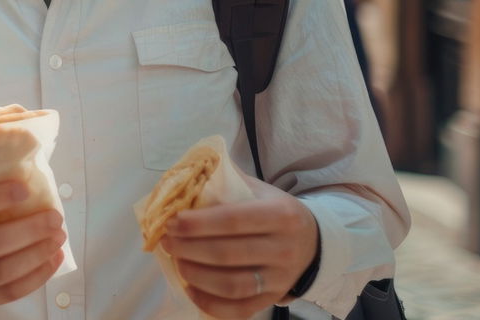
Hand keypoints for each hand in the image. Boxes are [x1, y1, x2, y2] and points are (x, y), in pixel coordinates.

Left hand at [160, 177, 319, 318]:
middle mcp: (284, 249)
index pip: (232, 220)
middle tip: (167, 242)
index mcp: (281, 215)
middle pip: (227, 254)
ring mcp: (279, 279)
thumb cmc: (275, 211)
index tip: (172, 222)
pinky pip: (238, 309)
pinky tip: (190, 287)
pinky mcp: (273, 299)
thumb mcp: (259, 190)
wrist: (313, 242)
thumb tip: (185, 174)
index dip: (197, 224)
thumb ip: (226, 181)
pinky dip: (209, 302)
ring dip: (196, 275)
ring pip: (231, 285)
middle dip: (188, 249)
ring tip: (177, 262)